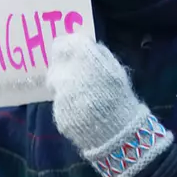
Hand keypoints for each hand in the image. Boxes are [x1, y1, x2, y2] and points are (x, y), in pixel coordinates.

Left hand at [47, 35, 172, 176]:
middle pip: (56, 63)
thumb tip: (84, 44)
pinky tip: (80, 108)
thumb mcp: (115, 69)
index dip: (66, 47)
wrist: (119, 132)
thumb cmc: (120, 97)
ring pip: (55, 83)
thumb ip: (98, 54)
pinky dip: (66, 103)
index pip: (63, 44)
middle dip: (64, 66)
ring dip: (64, 85)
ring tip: (81, 94)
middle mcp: (69, 76)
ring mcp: (61, 96)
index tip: (70, 50)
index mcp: (85, 61)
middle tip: (75, 73)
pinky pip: (59, 102)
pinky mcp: (58, 114)